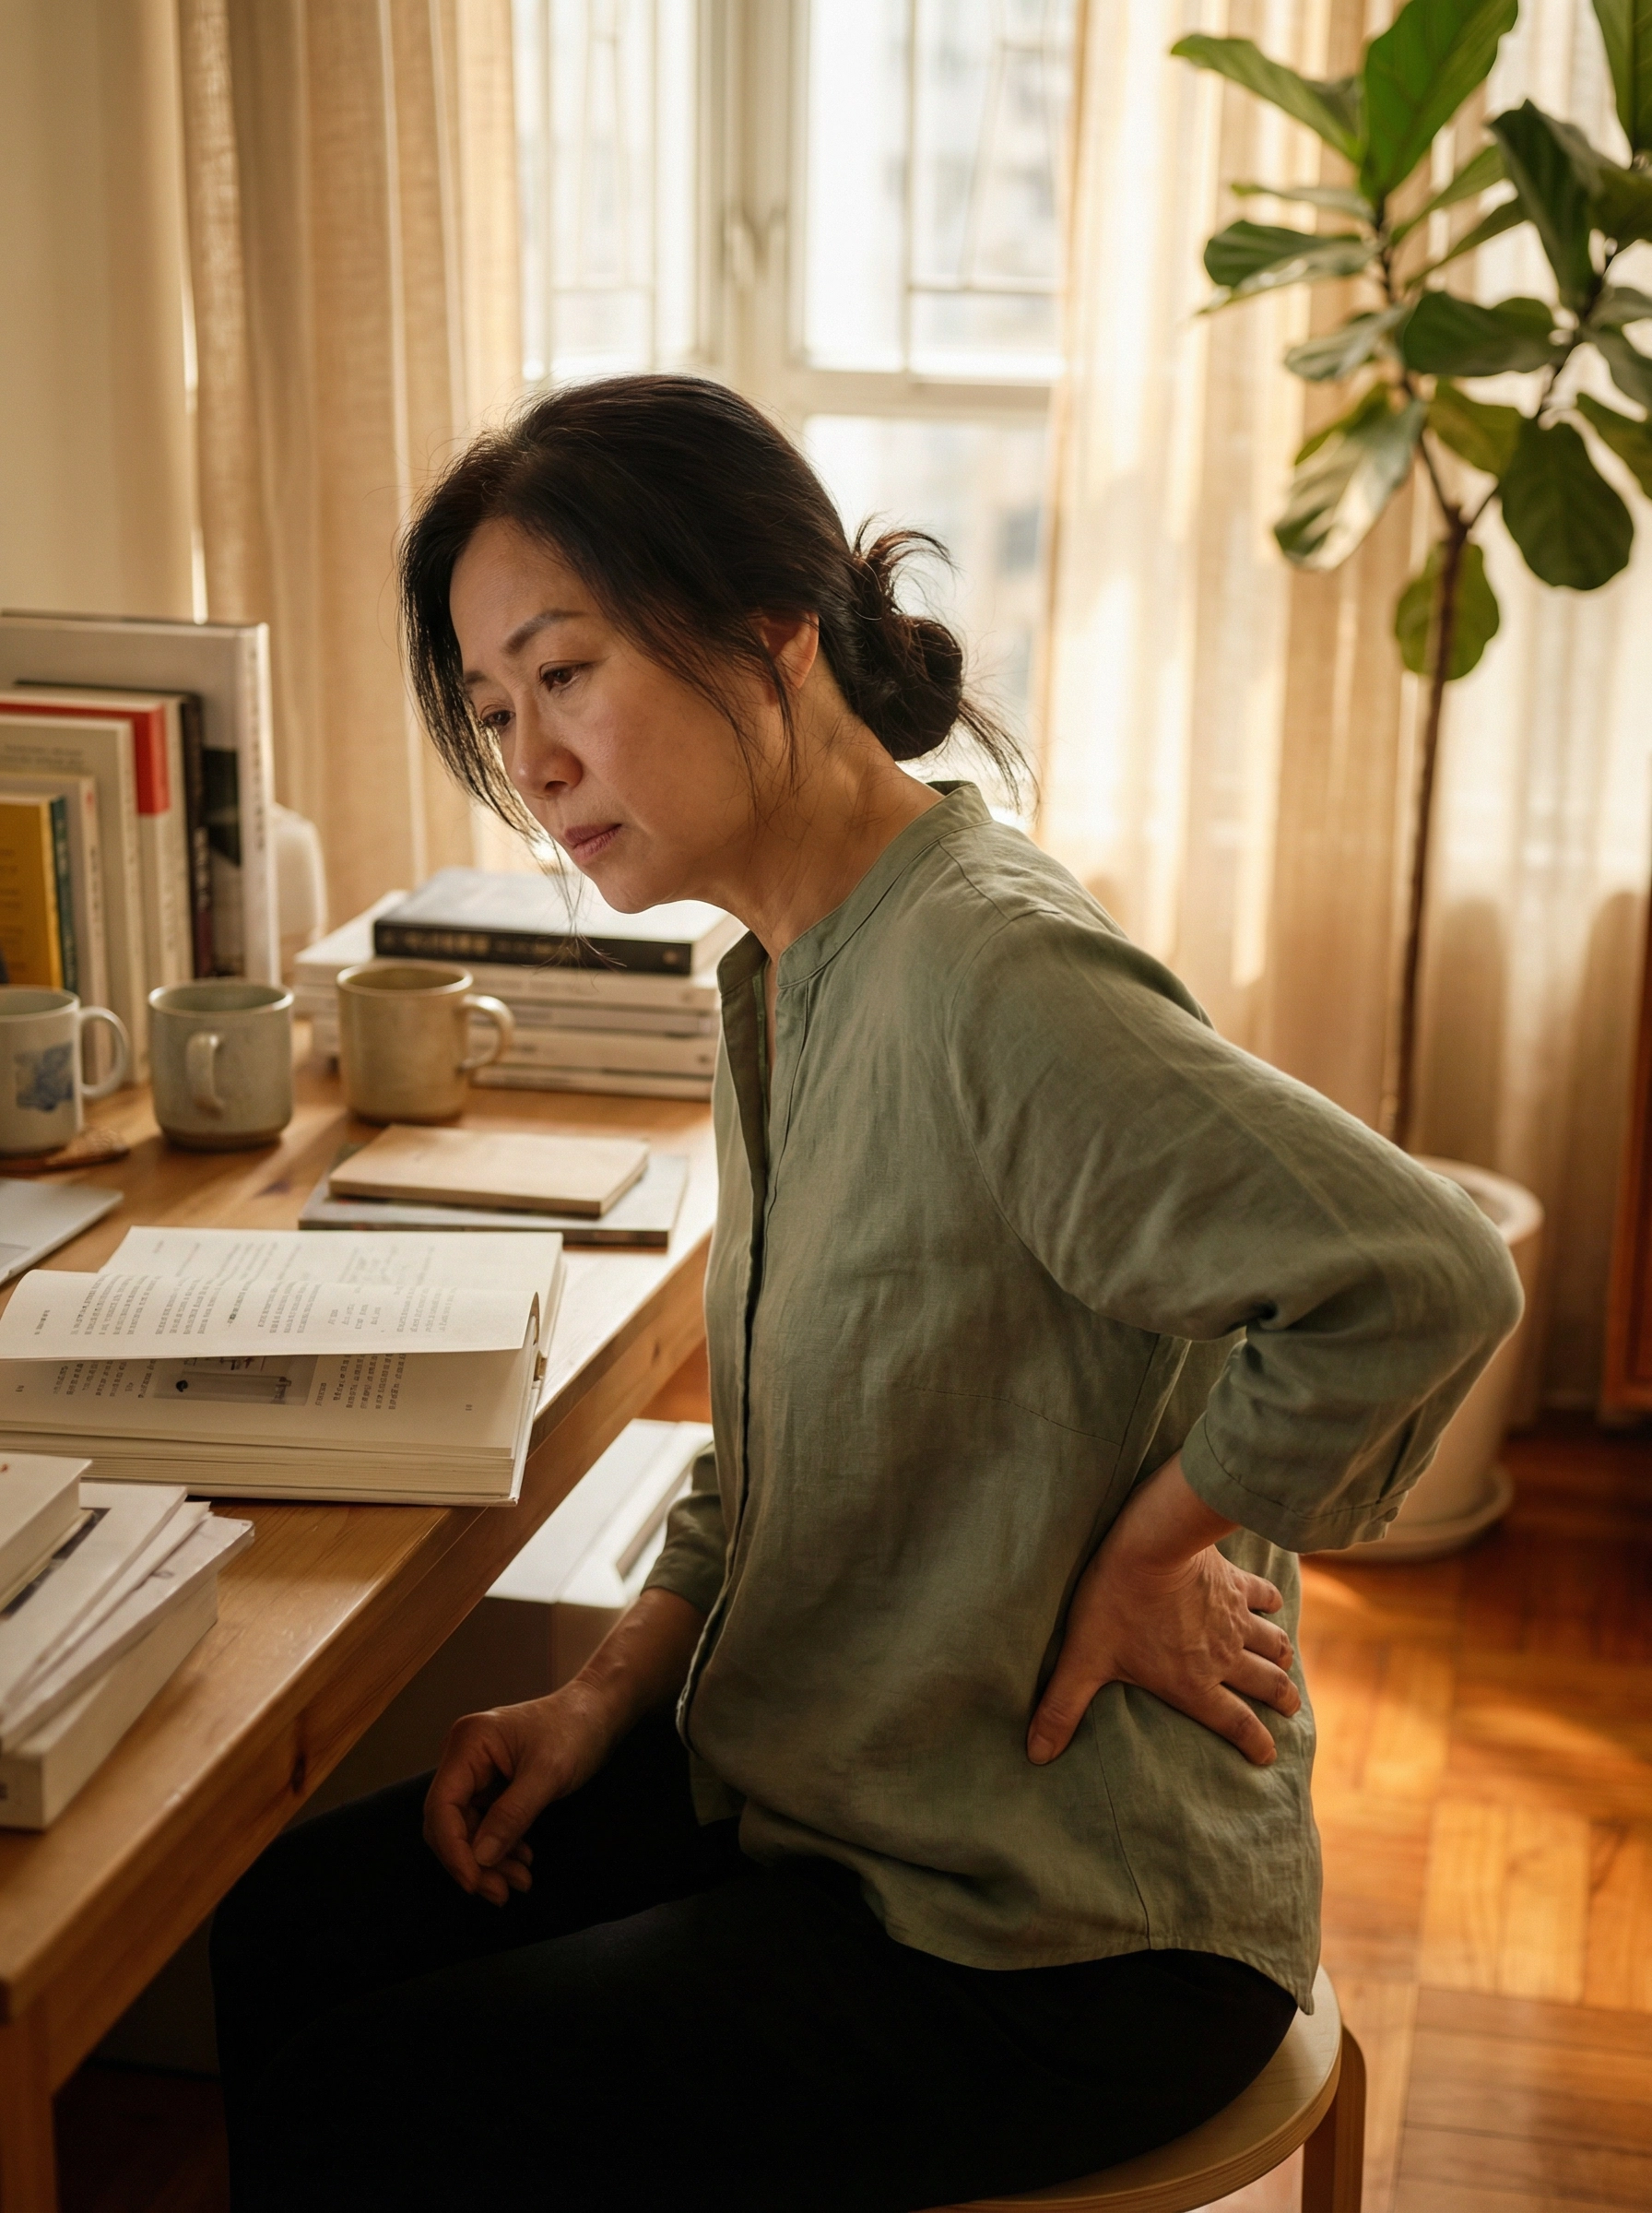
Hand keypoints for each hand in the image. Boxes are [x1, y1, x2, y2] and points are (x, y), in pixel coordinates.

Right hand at [423, 1682, 615, 1906]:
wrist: (599, 1712)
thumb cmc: (576, 1731)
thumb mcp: (548, 1774)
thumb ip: (512, 1815)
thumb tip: (479, 1859)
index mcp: (468, 1744)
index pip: (442, 1805)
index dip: (453, 1848)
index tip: (473, 1882)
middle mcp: (464, 1757)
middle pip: (449, 1822)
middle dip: (472, 1861)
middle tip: (501, 1893)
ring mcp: (477, 1772)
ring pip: (468, 1830)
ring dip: (489, 1861)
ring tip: (521, 1882)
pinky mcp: (492, 1785)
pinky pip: (486, 1825)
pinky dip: (501, 1848)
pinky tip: (523, 1861)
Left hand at [1027, 1455, 1300, 1768]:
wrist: (1149, 1545)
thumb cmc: (1114, 1603)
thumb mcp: (1084, 1660)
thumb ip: (1063, 1708)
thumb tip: (1036, 1755)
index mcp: (1193, 1684)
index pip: (1234, 1722)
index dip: (1255, 1743)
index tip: (1268, 1755)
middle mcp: (1223, 1657)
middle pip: (1266, 1685)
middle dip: (1281, 1700)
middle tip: (1290, 1709)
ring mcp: (1235, 1619)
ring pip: (1273, 1645)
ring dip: (1282, 1659)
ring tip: (1287, 1666)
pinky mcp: (1235, 1583)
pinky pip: (1264, 1597)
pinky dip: (1273, 1605)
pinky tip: (1274, 1605)